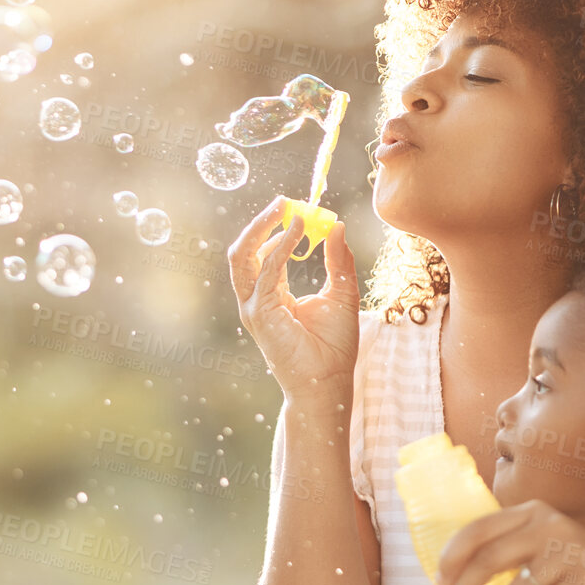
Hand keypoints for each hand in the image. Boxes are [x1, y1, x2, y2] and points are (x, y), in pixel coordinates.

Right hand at [227, 196, 359, 403]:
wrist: (329, 383)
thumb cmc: (334, 346)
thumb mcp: (342, 293)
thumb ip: (337, 261)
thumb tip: (336, 227)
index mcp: (272, 296)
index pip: (265, 255)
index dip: (279, 230)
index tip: (299, 210)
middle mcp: (257, 300)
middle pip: (244, 253)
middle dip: (260, 224)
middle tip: (283, 201)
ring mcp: (254, 308)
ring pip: (242, 258)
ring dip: (260, 229)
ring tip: (283, 208)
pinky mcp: (259, 314)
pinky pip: (266, 273)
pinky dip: (279, 248)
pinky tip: (297, 231)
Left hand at [439, 500, 584, 584]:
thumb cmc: (575, 566)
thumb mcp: (541, 544)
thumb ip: (506, 549)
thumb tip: (453, 575)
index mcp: (532, 513)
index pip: (479, 529)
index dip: (453, 556)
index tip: (439, 580)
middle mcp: (549, 526)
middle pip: (490, 560)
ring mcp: (569, 553)